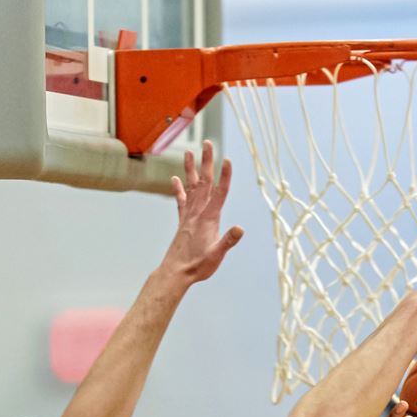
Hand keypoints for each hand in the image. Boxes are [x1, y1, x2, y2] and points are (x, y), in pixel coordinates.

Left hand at [164, 140, 243, 282]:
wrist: (176, 272)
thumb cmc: (198, 266)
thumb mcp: (217, 255)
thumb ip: (228, 241)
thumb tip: (240, 228)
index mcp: (209, 218)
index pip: (219, 193)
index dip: (225, 177)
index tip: (228, 160)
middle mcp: (197, 213)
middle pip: (204, 182)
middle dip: (207, 162)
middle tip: (208, 143)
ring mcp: (188, 215)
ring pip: (191, 187)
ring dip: (191, 169)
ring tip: (189, 152)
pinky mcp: (183, 221)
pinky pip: (181, 200)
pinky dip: (179, 188)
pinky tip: (175, 178)